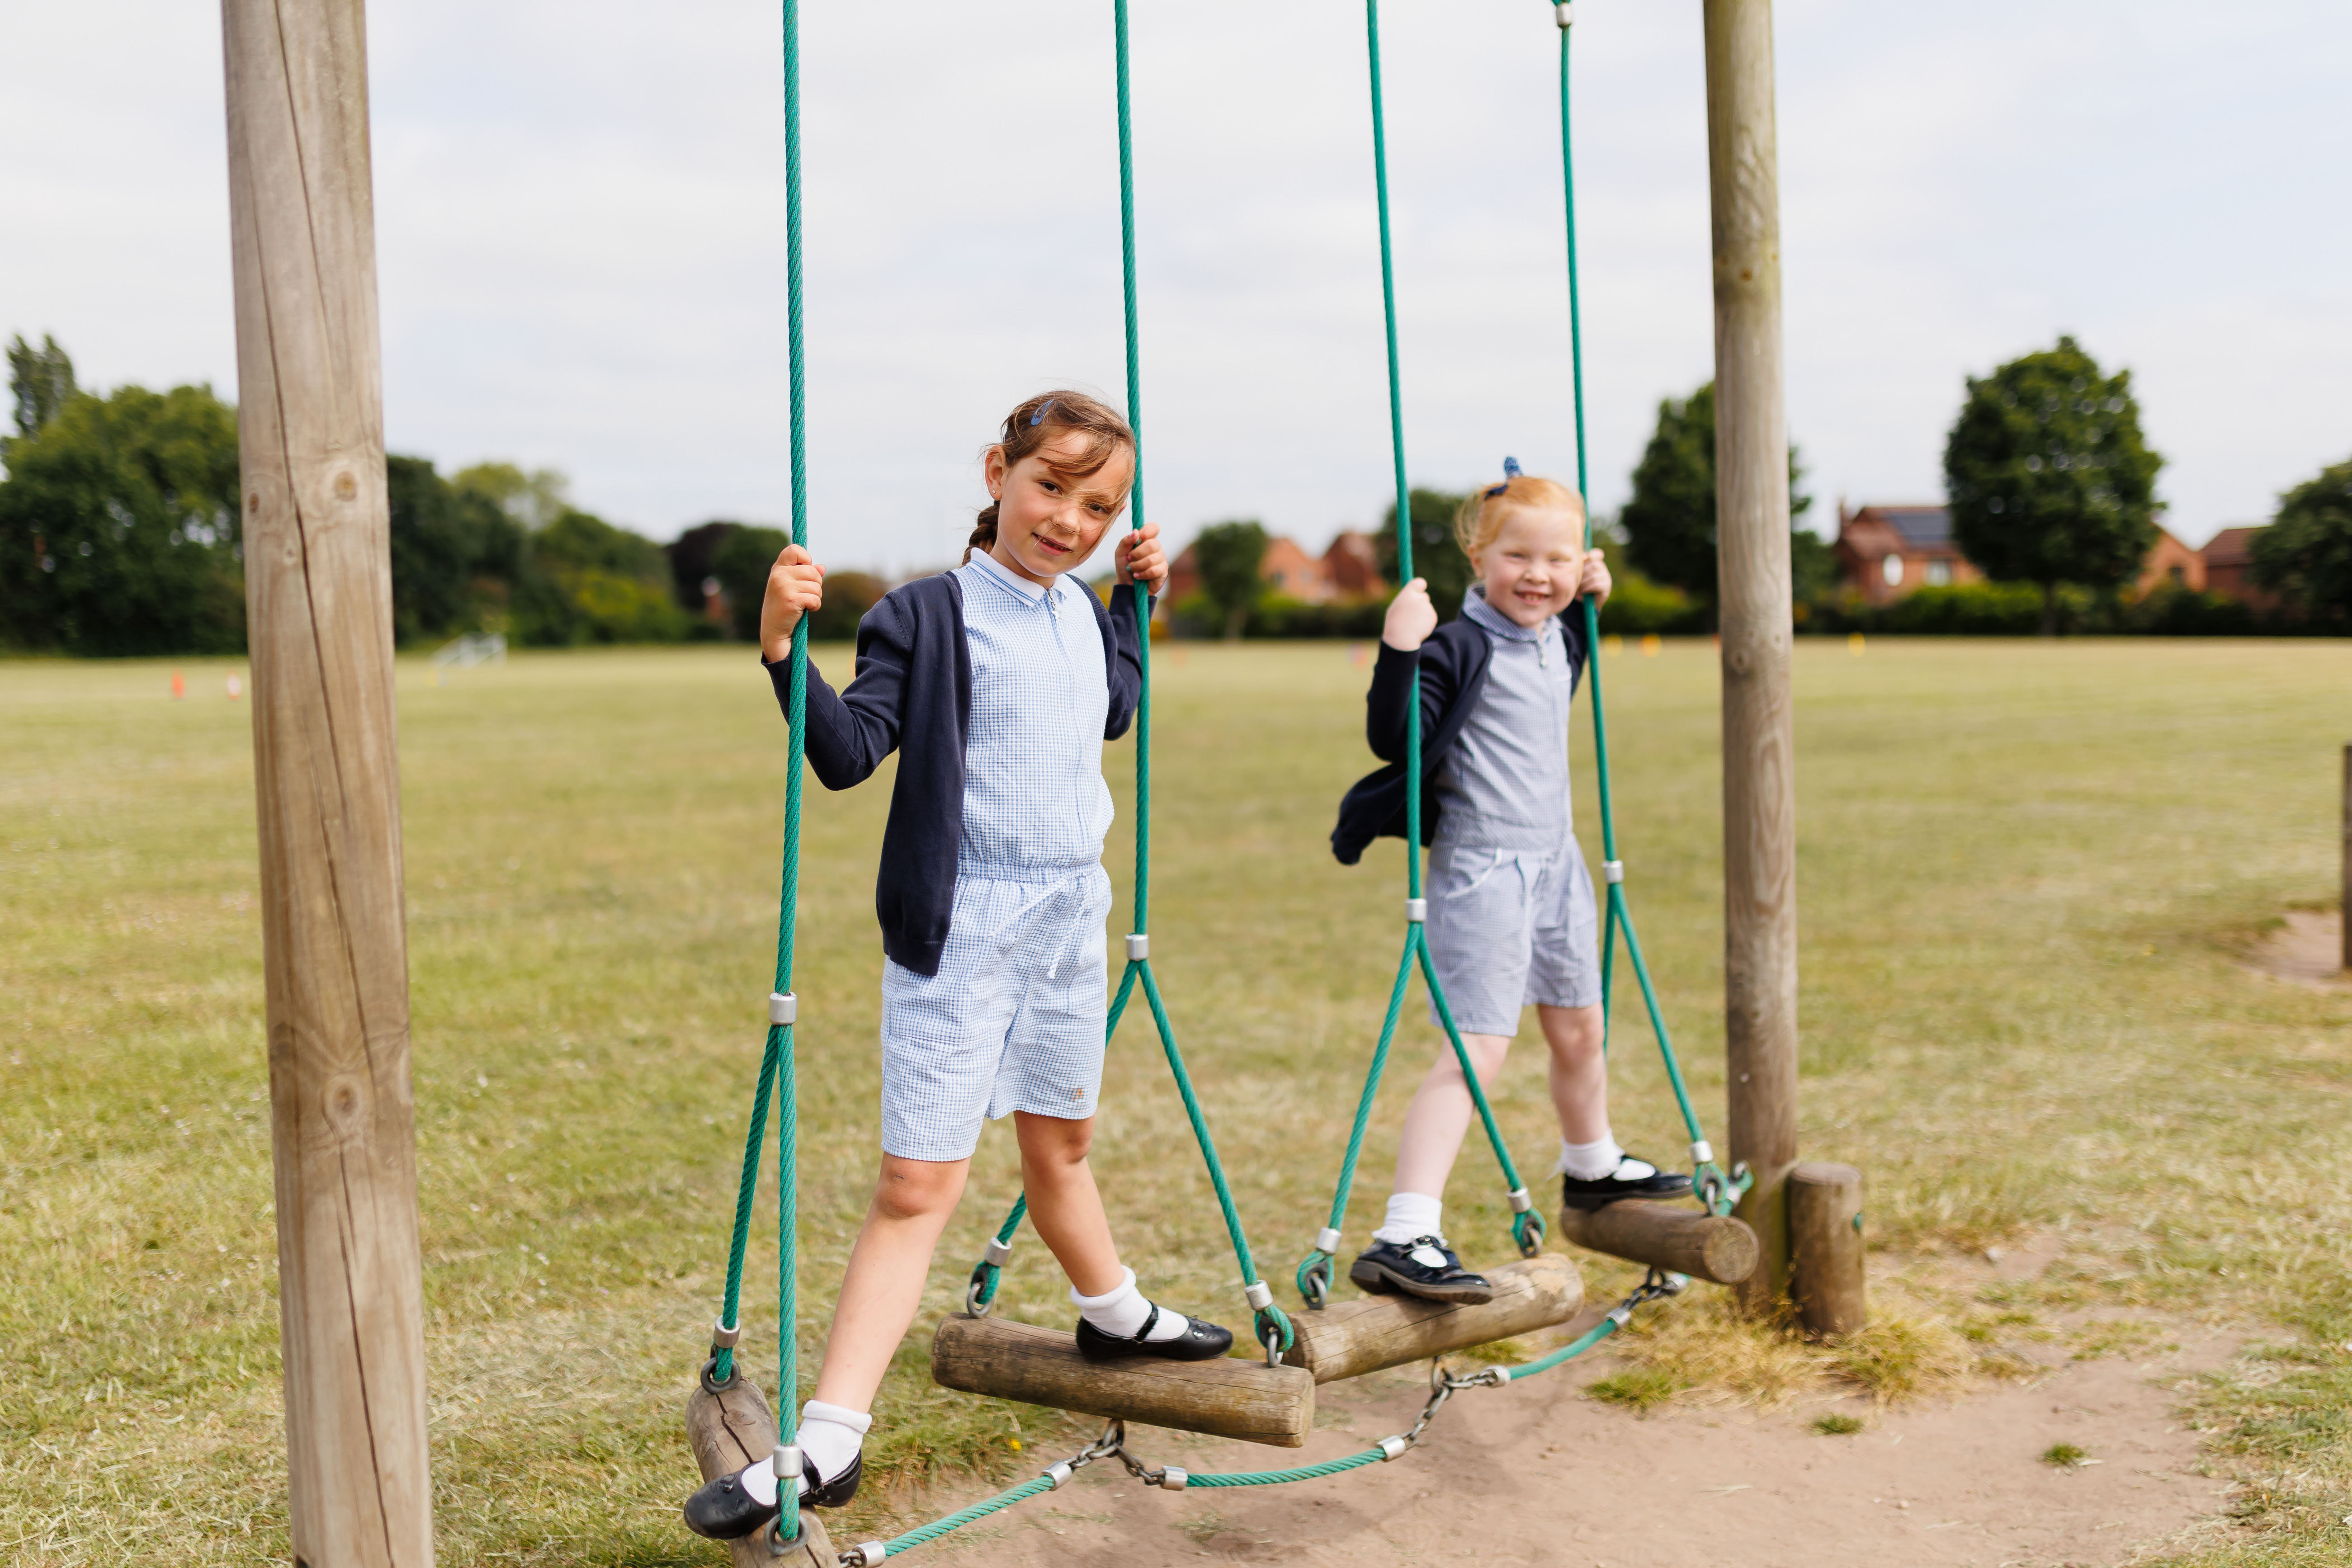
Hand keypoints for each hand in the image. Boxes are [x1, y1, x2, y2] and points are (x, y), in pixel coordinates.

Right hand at [759, 543, 825, 660]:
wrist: (774, 630)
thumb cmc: (784, 607)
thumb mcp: (792, 587)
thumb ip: (805, 575)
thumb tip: (822, 567)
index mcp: (778, 568)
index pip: (794, 549)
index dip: (806, 559)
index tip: (804, 571)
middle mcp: (778, 575)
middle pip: (813, 571)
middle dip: (816, 584)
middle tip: (805, 595)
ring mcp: (783, 587)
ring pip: (816, 586)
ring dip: (816, 597)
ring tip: (803, 604)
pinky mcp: (790, 600)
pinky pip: (815, 598)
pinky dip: (815, 606)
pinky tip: (804, 610)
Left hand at [1115, 521, 1166, 594]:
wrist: (1127, 585)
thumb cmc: (1125, 567)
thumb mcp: (1120, 553)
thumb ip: (1126, 541)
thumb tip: (1136, 532)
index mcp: (1146, 539)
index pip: (1153, 528)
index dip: (1147, 531)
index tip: (1138, 538)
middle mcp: (1156, 547)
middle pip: (1152, 544)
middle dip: (1137, 554)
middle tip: (1129, 559)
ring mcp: (1161, 559)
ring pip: (1152, 559)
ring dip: (1137, 566)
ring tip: (1132, 569)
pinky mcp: (1163, 571)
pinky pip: (1154, 570)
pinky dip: (1142, 574)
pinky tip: (1138, 576)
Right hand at [1382, 577, 1436, 651]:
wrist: (1402, 640)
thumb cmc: (1394, 624)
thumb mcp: (1396, 608)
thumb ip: (1406, 599)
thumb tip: (1413, 596)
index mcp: (1408, 594)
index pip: (1419, 582)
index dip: (1419, 587)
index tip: (1419, 590)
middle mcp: (1420, 598)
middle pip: (1425, 596)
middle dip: (1421, 602)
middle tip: (1412, 613)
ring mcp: (1428, 607)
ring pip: (1427, 608)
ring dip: (1422, 614)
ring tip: (1412, 623)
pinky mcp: (1433, 616)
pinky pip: (1430, 616)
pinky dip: (1426, 621)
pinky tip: (1418, 627)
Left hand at [1580, 547, 1610, 608]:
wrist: (1584, 603)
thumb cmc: (1578, 586)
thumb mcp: (1576, 575)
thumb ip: (1579, 565)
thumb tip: (1584, 556)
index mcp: (1595, 563)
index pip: (1596, 554)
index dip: (1590, 555)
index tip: (1583, 559)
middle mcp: (1603, 569)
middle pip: (1593, 565)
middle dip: (1583, 574)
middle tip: (1578, 582)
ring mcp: (1606, 578)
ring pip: (1594, 576)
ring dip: (1584, 583)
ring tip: (1580, 588)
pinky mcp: (1607, 588)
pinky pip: (1597, 585)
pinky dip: (1588, 588)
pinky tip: (1584, 591)